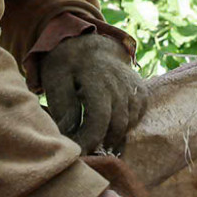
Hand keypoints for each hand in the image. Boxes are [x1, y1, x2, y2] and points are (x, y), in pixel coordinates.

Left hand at [40, 33, 145, 152]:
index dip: (90, 140)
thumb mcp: (56, 80)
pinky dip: (127, 126)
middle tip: (87, 151)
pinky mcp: (140, 89)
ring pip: (130, 122)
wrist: (89, 44)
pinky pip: (138, 115)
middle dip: (102, 143)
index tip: (79, 152)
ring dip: (115, 136)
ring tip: (98, 142)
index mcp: (97, 79)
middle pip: (117, 124)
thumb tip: (68, 135)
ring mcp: (133, 85)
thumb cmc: (68, 64)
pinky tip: (111, 128)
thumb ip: (63, 107)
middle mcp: (120, 83)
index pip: (99, 118)